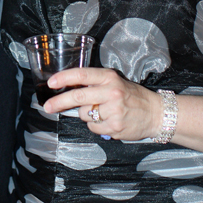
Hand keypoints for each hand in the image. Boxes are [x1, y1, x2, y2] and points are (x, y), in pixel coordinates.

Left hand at [43, 67, 160, 140]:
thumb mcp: (115, 82)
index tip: (51, 83)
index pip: (82, 75)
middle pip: (78, 97)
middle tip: (47, 106)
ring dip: (87, 115)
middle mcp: (111, 92)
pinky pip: (93, 128)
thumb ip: (95, 84)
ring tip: (103, 112)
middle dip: (59, 102)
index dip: (64, 78)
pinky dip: (96, 126)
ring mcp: (114, 110)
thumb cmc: (132, 96)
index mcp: (109, 77)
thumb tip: (68, 88)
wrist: (156, 113)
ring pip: (84, 114)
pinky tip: (109, 121)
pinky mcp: (115, 127)